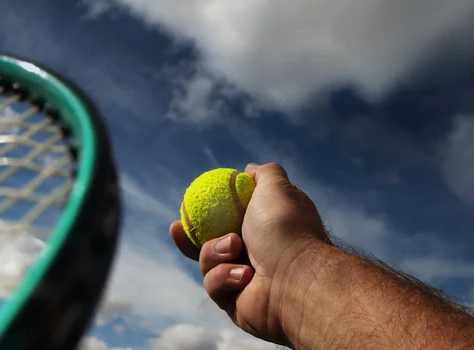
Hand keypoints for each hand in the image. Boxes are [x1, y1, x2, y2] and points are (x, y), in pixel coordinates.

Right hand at [169, 162, 331, 345]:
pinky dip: (225, 276)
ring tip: (235, 248)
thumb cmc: (285, 229)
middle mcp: (253, 253)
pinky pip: (214, 285)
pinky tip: (245, 276)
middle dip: (190, 237)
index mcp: (260, 228)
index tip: (187, 203)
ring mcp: (243, 279)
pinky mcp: (234, 303)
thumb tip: (250, 170)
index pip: (227, 218)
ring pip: (206, 262)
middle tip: (177, 227)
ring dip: (215, 252)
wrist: (296, 280)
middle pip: (208, 243)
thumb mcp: (275, 188)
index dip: (204, 211)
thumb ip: (264, 174)